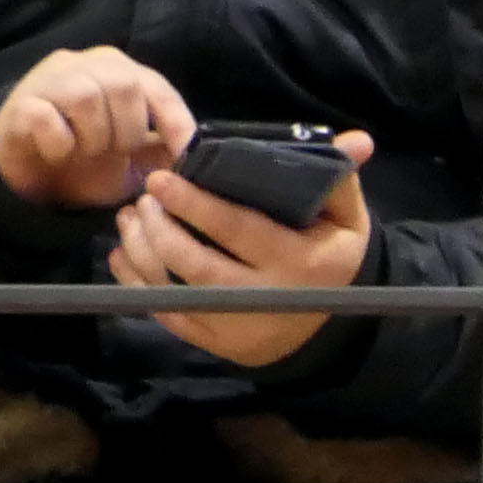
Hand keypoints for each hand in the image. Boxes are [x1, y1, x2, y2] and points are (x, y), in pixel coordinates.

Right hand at [0, 45, 191, 209]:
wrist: (28, 173)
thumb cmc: (84, 159)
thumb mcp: (132, 160)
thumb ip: (161, 149)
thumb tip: (198, 153)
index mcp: (118, 70)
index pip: (158, 88)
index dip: (177, 123)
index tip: (186, 156)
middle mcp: (85, 64)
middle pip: (124, 86)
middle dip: (127, 132)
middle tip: (113, 153)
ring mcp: (49, 80)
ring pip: (86, 98)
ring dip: (93, 138)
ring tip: (83, 152)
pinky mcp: (21, 105)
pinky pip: (47, 118)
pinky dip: (59, 143)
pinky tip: (57, 152)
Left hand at [111, 128, 376, 368]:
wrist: (325, 331)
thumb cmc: (329, 259)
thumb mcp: (346, 220)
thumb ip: (340, 177)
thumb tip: (358, 138)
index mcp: (296, 262)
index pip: (238, 230)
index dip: (196, 205)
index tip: (161, 179)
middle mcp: (262, 299)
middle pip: (196, 265)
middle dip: (159, 229)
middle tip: (142, 199)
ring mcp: (232, 327)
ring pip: (174, 292)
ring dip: (142, 252)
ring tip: (129, 218)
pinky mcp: (211, 343)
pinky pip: (166, 315)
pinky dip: (138, 285)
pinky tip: (124, 255)